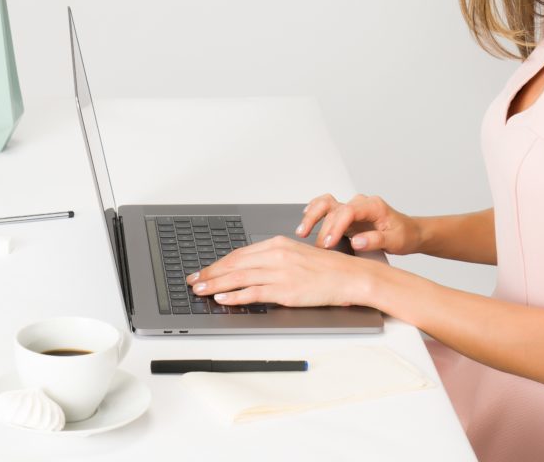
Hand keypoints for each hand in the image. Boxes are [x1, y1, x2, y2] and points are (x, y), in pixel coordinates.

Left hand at [184, 235, 373, 307]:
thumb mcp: (296, 255)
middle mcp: (277, 255)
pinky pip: (254, 293)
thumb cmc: (327, 269)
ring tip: (200, 291)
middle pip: (235, 264)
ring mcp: (281, 273)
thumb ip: (274, 259)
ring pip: (239, 278)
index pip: (239, 254)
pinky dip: (235, 296)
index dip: (218, 263)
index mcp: (278, 244)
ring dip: (216, 285)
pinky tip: (223, 299)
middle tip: (193, 281)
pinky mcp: (286, 290)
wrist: (350, 277)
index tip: (204, 270)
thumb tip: (250, 269)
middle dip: (210, 273)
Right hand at [295, 193, 421, 254]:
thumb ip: (375, 240)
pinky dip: (314, 211)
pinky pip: (326, 208)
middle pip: (334, 208)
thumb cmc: (404, 235)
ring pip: (326, 204)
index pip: (348, 211)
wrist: (409, 232)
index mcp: (373, 206)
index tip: (329, 243)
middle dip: (323, 228)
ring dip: (312, 215)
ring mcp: (352, 208)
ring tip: (302, 231)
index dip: (336, 226)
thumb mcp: (395, 240)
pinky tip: (305, 220)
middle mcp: (360, 204)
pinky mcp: (346, 216)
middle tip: (318, 247)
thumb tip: (356, 241)